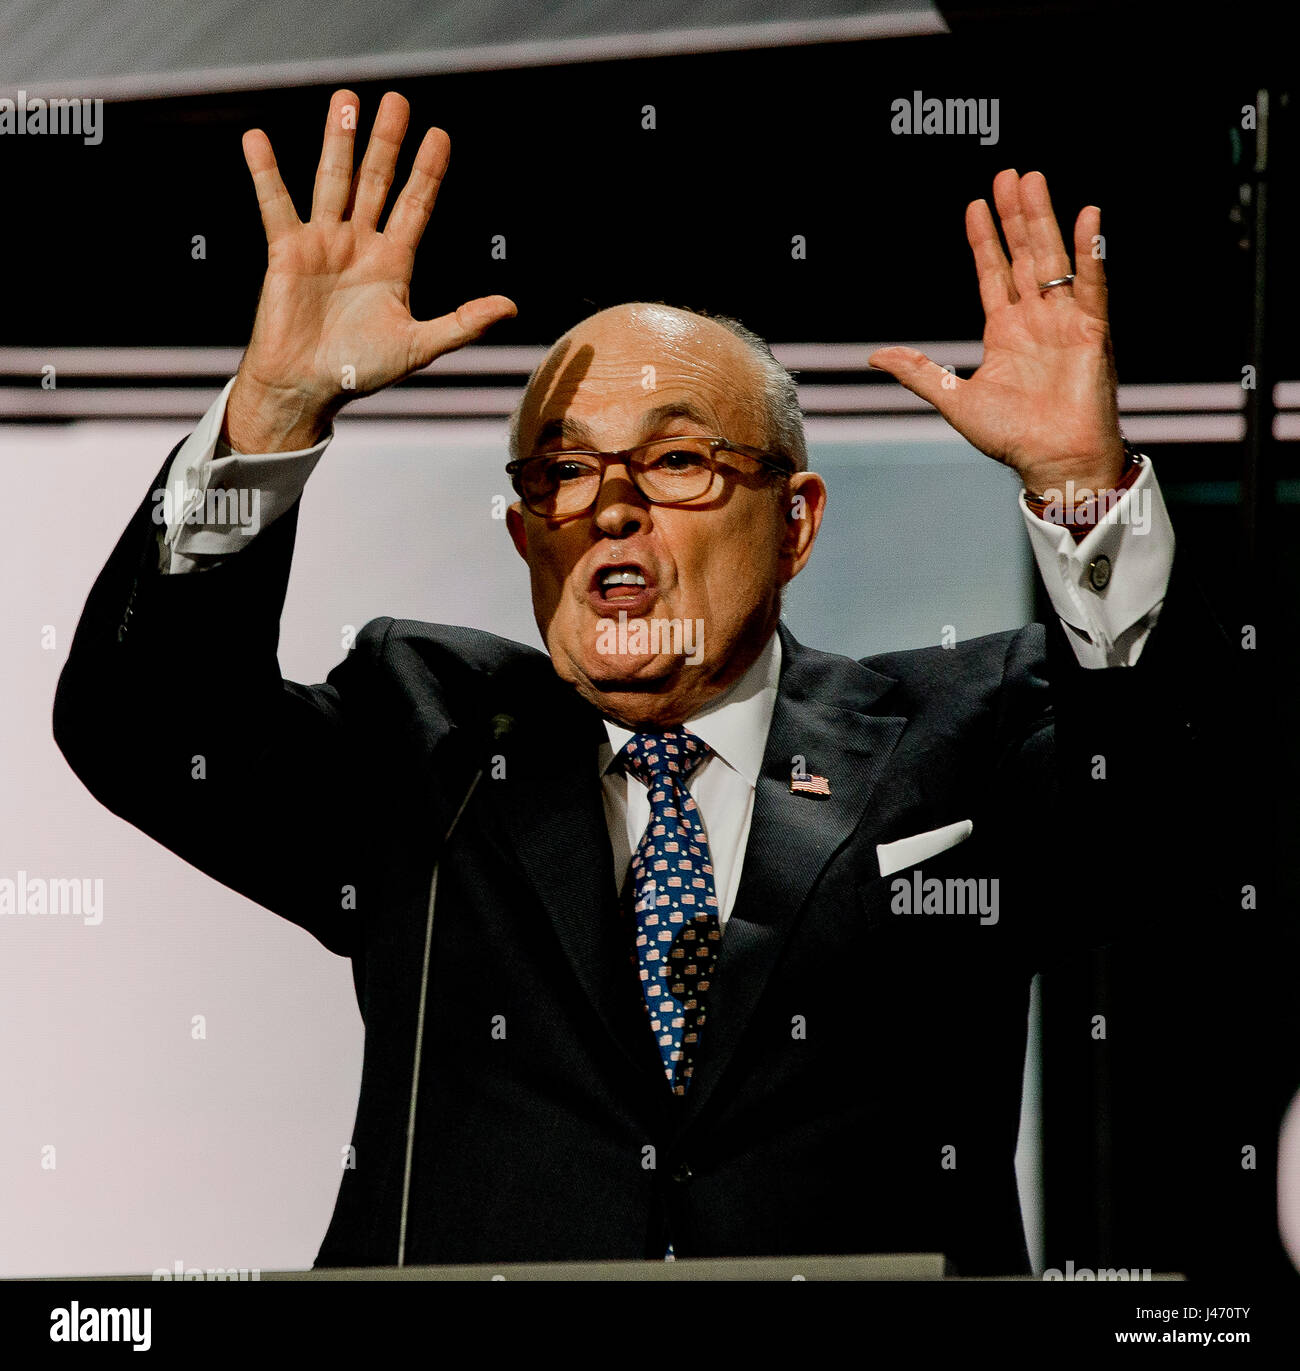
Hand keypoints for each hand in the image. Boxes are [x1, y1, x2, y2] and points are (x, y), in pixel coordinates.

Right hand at [225, 89, 515, 451]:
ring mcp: (323, 243)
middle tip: (397, 100)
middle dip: (387, 142)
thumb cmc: (360, 371)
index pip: (415, 205)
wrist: (309, 386)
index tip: (440, 136)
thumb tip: (512, 308)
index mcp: (393, 262)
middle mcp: (359, 244)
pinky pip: (276, 205)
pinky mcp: (287, 251)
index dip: (427, 172)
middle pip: (376, 182)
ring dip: (338, 141)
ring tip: (345, 99)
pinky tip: (257, 139)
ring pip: (333, 181)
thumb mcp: (420, 345)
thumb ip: (463, 323)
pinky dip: (266, 173)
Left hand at [868, 169, 1123, 493]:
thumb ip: (918, 372)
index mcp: (1004, 333)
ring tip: (1033, 180)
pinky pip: (1092, 283)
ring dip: (1044, 219)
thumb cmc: (1010, 437)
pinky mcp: (1092, 329)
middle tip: (1008, 174)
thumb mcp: (953, 399)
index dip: (984, 240)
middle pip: (1024, 255)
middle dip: (1015, 216)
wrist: (1052, 460)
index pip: (992, 274)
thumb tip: (874, 356)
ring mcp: (1064, 321)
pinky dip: (1090, 251)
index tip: (976, 206)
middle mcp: (1035, 320)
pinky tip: (1087, 217)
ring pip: (1053, 258)